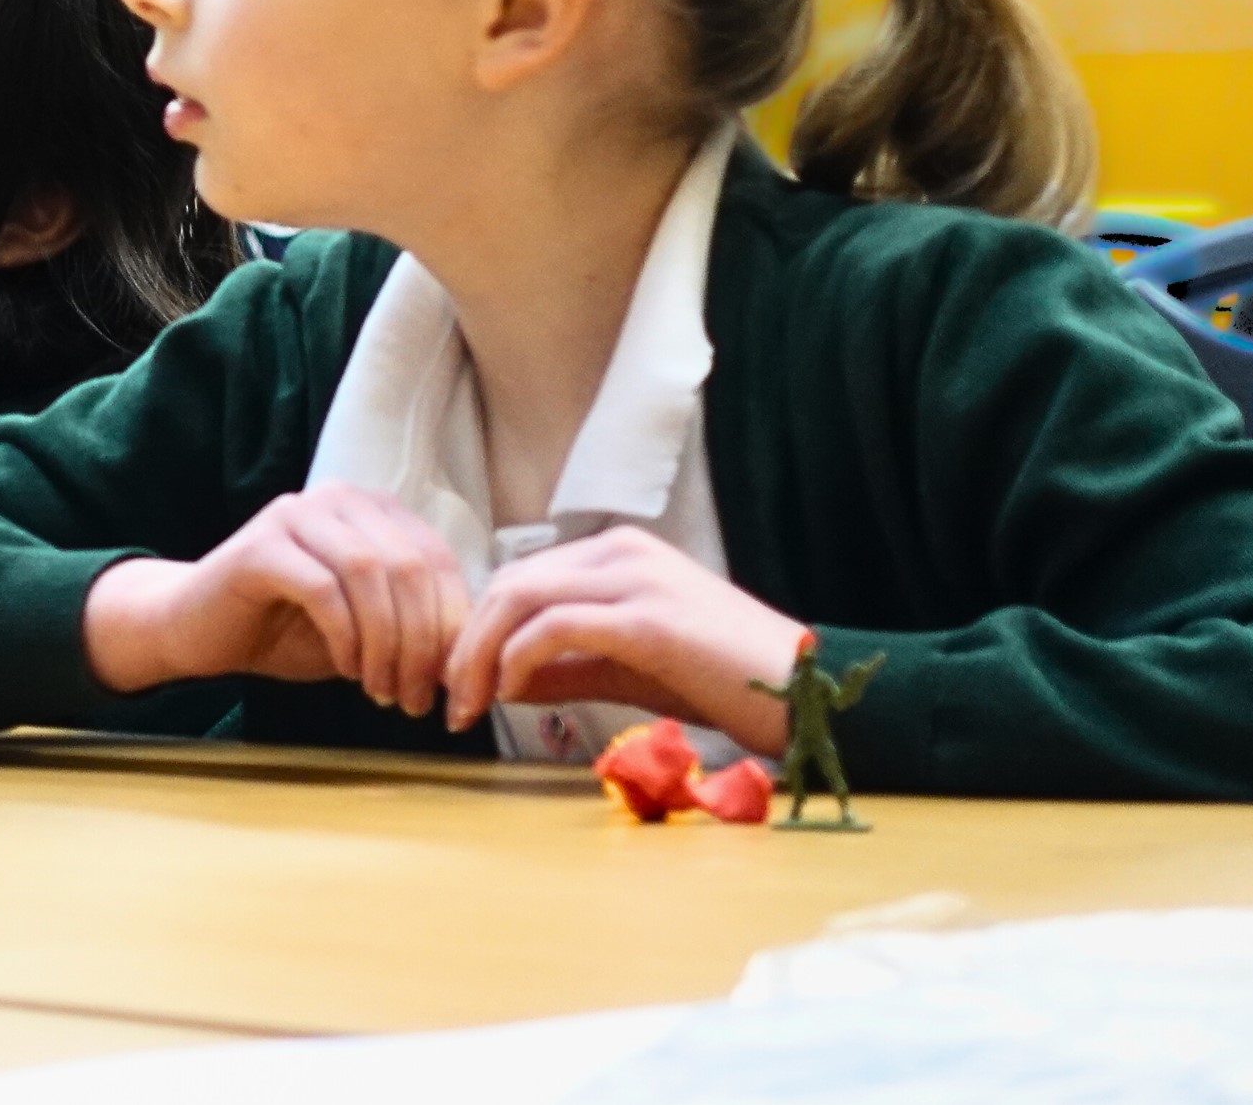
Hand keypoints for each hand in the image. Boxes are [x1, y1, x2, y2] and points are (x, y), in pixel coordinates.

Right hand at [79, 485, 470, 713]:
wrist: (196, 630)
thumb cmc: (286, 631)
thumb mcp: (364, 631)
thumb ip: (411, 631)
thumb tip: (471, 666)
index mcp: (373, 510)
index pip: (438, 561)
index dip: (453, 626)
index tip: (451, 688)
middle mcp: (338, 498)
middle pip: (409, 568)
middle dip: (422, 644)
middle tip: (416, 699)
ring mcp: (296, 515)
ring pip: (370, 575)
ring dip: (387, 645)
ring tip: (382, 691)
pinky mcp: (261, 546)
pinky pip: (323, 589)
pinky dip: (346, 637)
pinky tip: (346, 670)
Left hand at [442, 524, 802, 750]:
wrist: (803, 690)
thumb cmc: (722, 678)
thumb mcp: (628, 667)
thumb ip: (566, 667)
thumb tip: (502, 681)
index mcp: (616, 551)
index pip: (519, 576)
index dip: (477, 627)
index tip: (458, 681)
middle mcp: (619, 549)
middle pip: (509, 582)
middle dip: (466, 642)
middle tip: (449, 699)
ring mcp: (634, 578)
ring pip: (520, 598)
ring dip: (480, 654)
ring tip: (468, 702)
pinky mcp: (646, 617)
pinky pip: (555, 626)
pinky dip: (517, 658)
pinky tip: (510, 693)